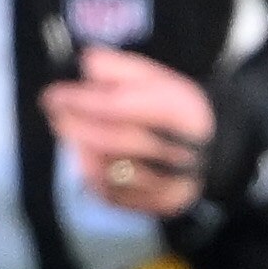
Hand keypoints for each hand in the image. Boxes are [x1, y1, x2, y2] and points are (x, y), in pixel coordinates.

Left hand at [44, 48, 217, 213]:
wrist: (214, 149)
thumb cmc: (174, 110)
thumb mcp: (157, 78)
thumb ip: (120, 68)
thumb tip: (87, 65)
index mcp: (182, 111)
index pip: (123, 107)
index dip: (83, 101)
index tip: (53, 95)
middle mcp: (181, 150)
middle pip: (117, 141)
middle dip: (77, 127)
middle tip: (56, 113)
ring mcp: (171, 182)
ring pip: (110, 171)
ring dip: (83, 151)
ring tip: (76, 133)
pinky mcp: (159, 203)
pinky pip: (112, 193)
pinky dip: (93, 175)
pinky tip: (91, 157)